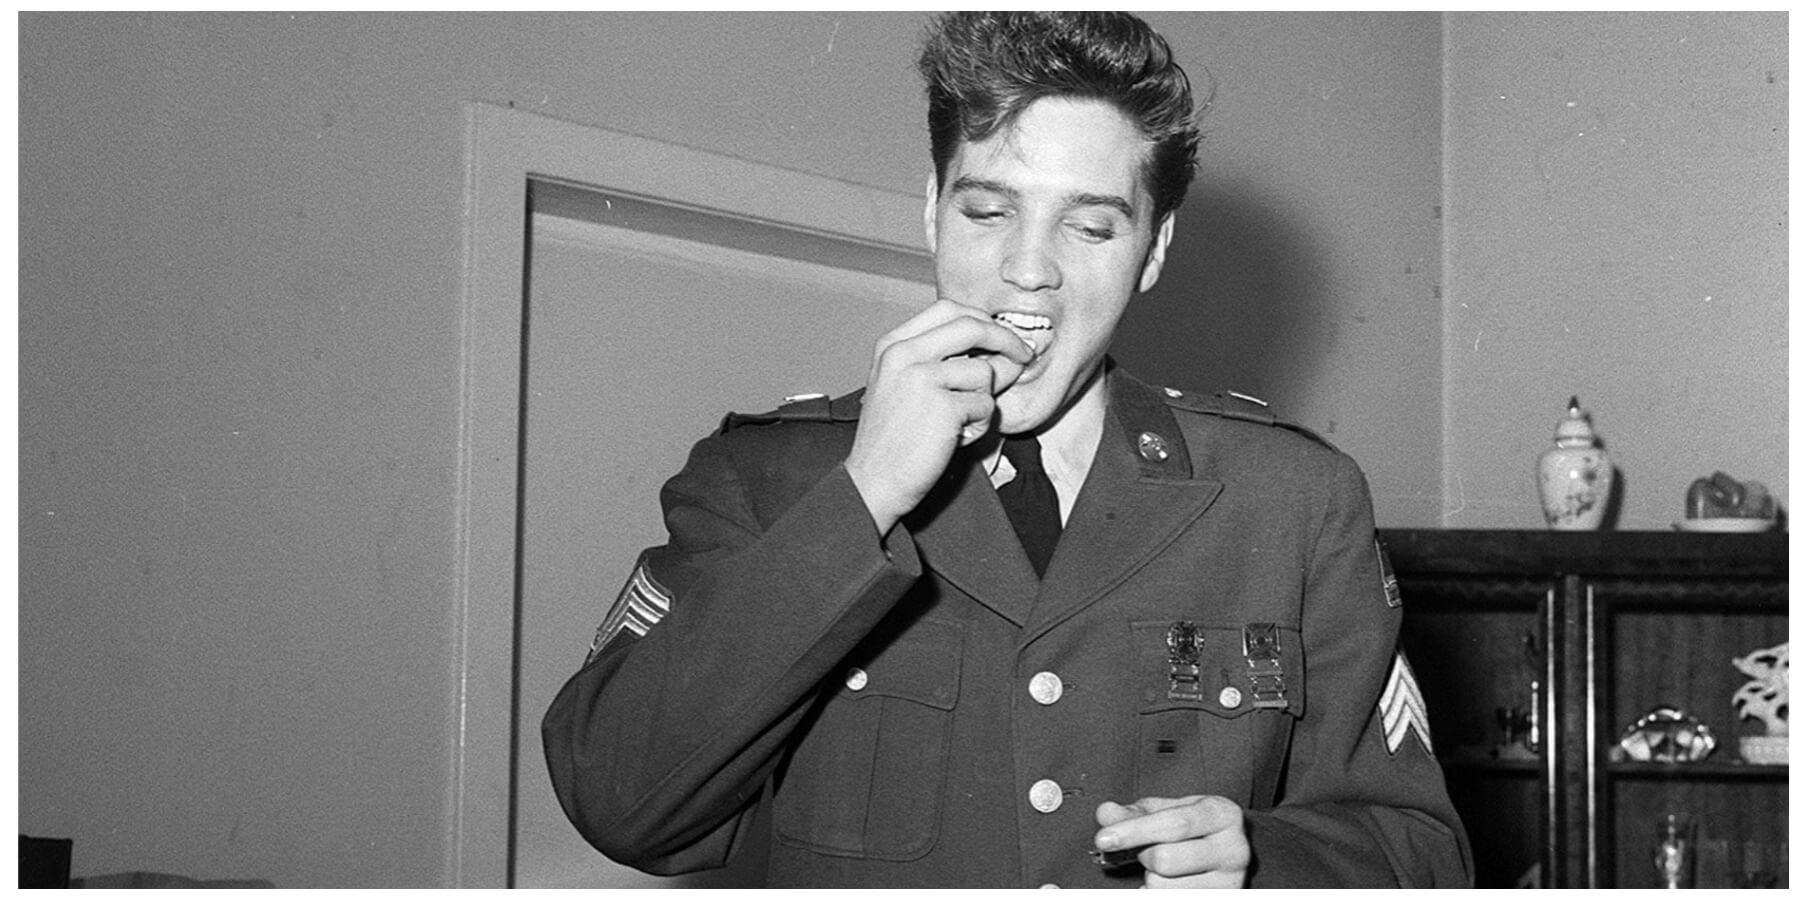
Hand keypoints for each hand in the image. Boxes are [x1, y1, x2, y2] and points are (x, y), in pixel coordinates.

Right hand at [844, 299, 1031, 534]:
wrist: (872, 481)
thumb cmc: (893, 440)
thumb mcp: (907, 388)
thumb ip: (947, 363)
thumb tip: (1005, 352)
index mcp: (893, 345)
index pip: (948, 309)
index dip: (982, 319)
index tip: (1001, 335)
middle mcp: (904, 354)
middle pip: (972, 326)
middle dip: (1006, 339)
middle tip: (1023, 355)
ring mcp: (921, 377)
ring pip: (983, 371)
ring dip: (984, 400)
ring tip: (961, 422)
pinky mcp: (941, 405)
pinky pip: (985, 405)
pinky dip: (980, 425)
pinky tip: (956, 437)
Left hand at [1094, 795, 1250, 888]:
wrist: (1226, 850)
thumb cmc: (1193, 827)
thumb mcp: (1166, 811)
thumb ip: (1134, 812)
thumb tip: (1106, 812)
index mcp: (1222, 814)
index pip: (1173, 824)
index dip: (1134, 831)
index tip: (1104, 839)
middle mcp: (1234, 849)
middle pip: (1165, 859)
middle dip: (1144, 855)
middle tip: (1147, 850)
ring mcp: (1230, 882)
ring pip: (1163, 886)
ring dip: (1151, 877)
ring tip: (1167, 866)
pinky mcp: (1223, 898)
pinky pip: (1167, 899)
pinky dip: (1154, 891)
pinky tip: (1168, 882)